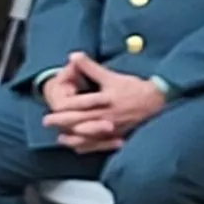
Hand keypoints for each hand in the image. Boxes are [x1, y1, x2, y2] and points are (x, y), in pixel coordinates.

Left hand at [43, 53, 169, 153]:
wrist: (158, 101)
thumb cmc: (134, 88)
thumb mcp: (112, 76)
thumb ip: (91, 67)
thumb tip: (74, 56)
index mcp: (104, 101)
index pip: (78, 107)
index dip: (63, 108)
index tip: (51, 108)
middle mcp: (107, 117)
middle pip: (80, 122)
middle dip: (61, 122)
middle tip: (46, 122)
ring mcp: (113, 129)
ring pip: (88, 136)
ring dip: (73, 138)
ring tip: (60, 138)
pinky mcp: (119, 135)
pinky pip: (100, 145)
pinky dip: (88, 146)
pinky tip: (79, 148)